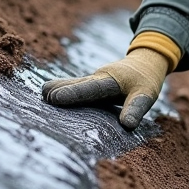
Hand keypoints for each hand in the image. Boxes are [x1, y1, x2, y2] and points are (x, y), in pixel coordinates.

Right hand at [41, 48, 169, 129]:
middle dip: (62, 89)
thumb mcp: (146, 94)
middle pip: (77, 84)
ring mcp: (93, 80)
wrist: (143, 63)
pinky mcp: (91, 84)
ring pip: (74, 83)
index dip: (74, 93)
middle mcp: (98, 78)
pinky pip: (75, 87)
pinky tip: (48, 95)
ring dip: (58, 88)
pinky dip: (62, 90)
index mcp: (110, 80)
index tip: (56, 99)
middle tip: (44, 96)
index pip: (91, 89)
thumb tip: (127, 125)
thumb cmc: (145, 81)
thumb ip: (136, 108)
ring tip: (42, 94)